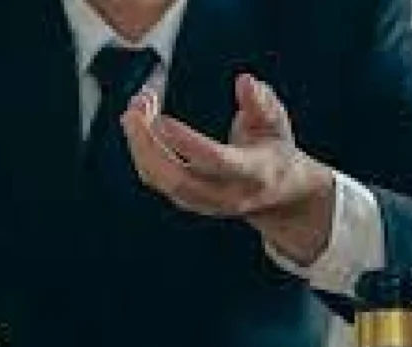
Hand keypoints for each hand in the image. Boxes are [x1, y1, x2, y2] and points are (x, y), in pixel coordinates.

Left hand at [122, 74, 335, 266]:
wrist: (276, 192)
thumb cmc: (274, 148)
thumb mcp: (276, 123)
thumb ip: (261, 102)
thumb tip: (244, 80)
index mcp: (252, 173)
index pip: (214, 161)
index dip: (187, 142)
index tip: (161, 119)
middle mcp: (224, 195)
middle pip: (176, 178)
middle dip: (149, 144)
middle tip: (135, 108)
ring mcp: (200, 201)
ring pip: (158, 179)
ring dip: (139, 142)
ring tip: (135, 105)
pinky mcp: (183, 198)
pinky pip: (153, 177)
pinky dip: (140, 148)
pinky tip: (137, 118)